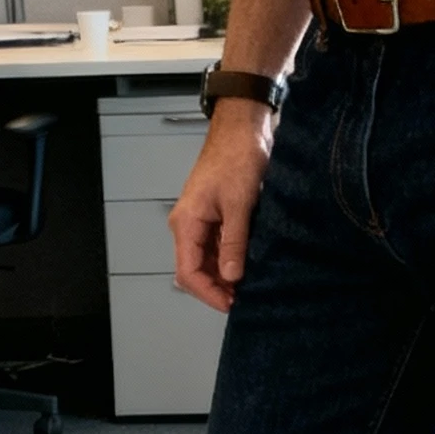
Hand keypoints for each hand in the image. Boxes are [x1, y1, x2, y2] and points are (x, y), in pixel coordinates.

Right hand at [169, 101, 273, 312]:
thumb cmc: (237, 157)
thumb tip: (230, 277)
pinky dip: (229, 260)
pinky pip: (216, 246)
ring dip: (223, 276)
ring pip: (206, 260)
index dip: (208, 293)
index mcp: (186, 223)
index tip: (232, 304)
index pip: (188, 272)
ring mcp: (200, 221)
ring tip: (248, 287)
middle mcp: (188, 225)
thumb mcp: (240, 203)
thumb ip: (234, 242)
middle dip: (216, 288)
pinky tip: (246, 266)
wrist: (242, 129)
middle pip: (194, 270)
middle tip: (243, 299)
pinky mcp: (214, 216)